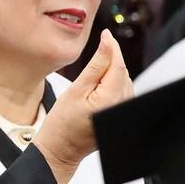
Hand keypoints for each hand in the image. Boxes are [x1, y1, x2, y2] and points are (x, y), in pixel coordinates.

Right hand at [35, 30, 132, 183]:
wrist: (61, 149)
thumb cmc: (63, 123)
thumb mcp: (76, 89)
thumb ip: (96, 65)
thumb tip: (107, 42)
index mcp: (111, 99)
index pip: (118, 65)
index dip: (112, 47)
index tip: (105, 34)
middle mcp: (122, 106)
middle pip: (122, 72)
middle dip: (111, 60)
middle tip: (95, 53)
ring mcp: (123, 112)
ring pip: (123, 80)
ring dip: (112, 72)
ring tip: (92, 76)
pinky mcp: (121, 114)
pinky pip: (122, 91)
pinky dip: (112, 84)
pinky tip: (98, 87)